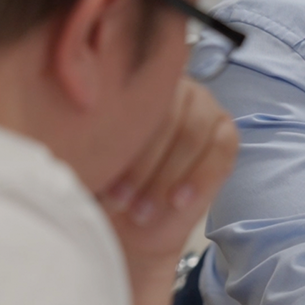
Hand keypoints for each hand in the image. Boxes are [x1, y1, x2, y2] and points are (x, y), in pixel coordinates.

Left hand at [100, 77, 237, 266]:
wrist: (127, 225)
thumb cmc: (102, 186)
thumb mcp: (87, 162)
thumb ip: (88, 137)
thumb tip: (79, 126)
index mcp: (131, 79)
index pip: (129, 98)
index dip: (116, 144)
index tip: (99, 182)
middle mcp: (172, 86)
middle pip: (164, 117)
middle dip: (141, 165)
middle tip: (118, 201)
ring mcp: (203, 107)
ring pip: (191, 134)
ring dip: (165, 177)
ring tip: (141, 211)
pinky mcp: (225, 135)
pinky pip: (221, 150)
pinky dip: (200, 178)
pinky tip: (177, 201)